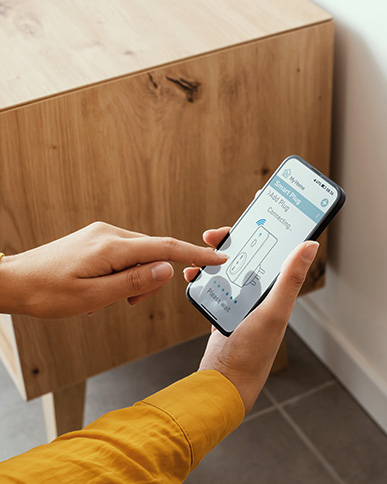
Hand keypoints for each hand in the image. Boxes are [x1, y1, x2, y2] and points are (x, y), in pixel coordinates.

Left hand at [0, 222, 227, 318]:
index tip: (218, 258)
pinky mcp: (97, 239)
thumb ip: (134, 283)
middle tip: (130, 302)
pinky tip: (105, 287)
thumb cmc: (47, 292)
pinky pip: (125, 254)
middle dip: (152, 280)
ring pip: (140, 255)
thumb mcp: (93, 297)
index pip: (165, 248)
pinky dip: (125, 273)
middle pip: (154, 253)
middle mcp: (110, 234)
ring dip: (136, 279)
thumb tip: (167, 270)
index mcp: (112, 247)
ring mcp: (103, 234)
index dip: (195, 254)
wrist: (13, 281)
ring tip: (109, 297)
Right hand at [184, 227, 318, 413]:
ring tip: (201, 253)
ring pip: (230, 265)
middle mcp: (263, 290)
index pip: (279, 246)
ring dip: (214, 255)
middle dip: (234, 238)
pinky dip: (203, 275)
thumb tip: (311, 245)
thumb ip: (290, 279)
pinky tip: (193, 274)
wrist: (225, 380)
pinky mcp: (225, 307)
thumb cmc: (253, 351)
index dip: (273, 223)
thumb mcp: (274, 311)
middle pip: (250, 252)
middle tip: (216, 234)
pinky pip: (214, 283)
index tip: (261, 200)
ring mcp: (242, 298)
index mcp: (279, 288)